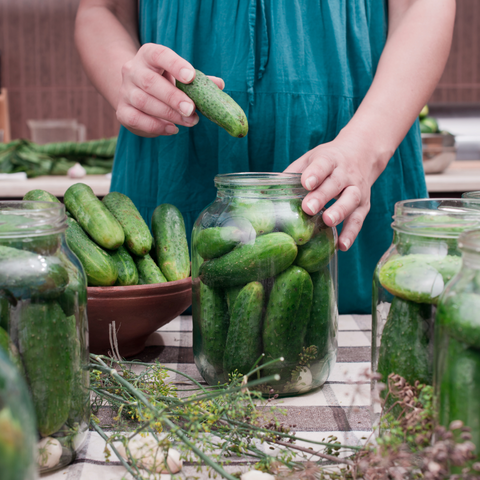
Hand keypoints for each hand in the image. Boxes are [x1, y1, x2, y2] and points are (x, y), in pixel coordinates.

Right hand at [117, 43, 223, 136]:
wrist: (135, 91)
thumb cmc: (164, 82)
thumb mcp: (180, 77)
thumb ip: (198, 81)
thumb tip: (219, 84)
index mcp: (149, 55)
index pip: (160, 55)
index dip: (175, 64)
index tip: (191, 77)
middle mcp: (132, 70)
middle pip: (150, 82)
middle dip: (173, 98)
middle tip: (191, 110)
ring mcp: (125, 91)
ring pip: (143, 102)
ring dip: (169, 114)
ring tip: (189, 122)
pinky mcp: (122, 111)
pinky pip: (136, 119)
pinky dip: (156, 126)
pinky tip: (172, 129)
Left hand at [285, 135, 384, 250]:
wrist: (362, 154)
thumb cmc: (327, 162)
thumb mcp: (310, 159)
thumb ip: (292, 173)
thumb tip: (265, 192)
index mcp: (330, 160)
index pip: (323, 164)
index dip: (315, 173)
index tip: (305, 182)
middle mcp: (345, 174)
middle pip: (335, 184)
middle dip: (322, 196)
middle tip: (309, 208)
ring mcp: (357, 190)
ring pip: (350, 200)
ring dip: (340, 212)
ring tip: (328, 222)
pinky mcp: (364, 205)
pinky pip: (358, 220)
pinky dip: (351, 233)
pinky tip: (342, 245)